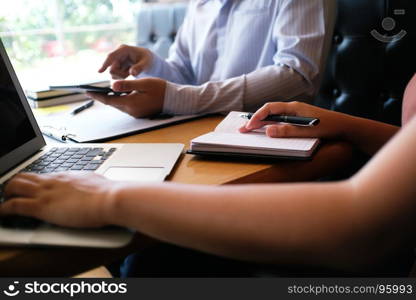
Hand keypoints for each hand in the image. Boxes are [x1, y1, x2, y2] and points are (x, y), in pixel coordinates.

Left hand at [0, 172, 118, 227]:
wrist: (109, 198)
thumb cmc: (108, 193)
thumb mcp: (96, 183)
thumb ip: (88, 184)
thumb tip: (92, 185)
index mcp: (65, 176)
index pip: (42, 176)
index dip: (32, 182)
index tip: (31, 188)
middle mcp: (52, 181)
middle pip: (23, 176)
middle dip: (14, 185)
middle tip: (12, 195)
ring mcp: (45, 193)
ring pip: (14, 186)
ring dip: (7, 194)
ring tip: (5, 202)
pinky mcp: (41, 207)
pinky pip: (14, 206)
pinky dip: (4, 210)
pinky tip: (1, 214)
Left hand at [88, 78, 165, 117]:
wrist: (174, 99)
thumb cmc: (161, 89)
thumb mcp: (143, 83)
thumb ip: (127, 85)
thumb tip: (112, 86)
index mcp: (132, 103)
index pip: (109, 100)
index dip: (97, 96)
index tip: (87, 92)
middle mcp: (132, 111)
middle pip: (113, 103)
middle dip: (102, 97)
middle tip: (91, 90)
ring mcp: (135, 113)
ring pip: (118, 105)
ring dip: (111, 98)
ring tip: (101, 91)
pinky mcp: (138, 112)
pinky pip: (125, 106)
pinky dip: (119, 100)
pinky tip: (117, 94)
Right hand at [99, 44, 152, 78]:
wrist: (150, 62)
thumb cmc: (149, 60)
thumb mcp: (146, 64)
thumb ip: (139, 68)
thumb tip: (132, 72)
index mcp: (124, 49)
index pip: (111, 56)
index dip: (105, 64)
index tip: (99, 72)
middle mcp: (118, 54)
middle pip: (112, 69)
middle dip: (121, 75)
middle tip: (132, 74)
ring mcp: (117, 61)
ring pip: (113, 74)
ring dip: (122, 77)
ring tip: (132, 73)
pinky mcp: (117, 67)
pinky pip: (115, 76)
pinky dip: (122, 78)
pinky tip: (129, 74)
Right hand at [239, 102, 348, 139]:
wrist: (345, 126)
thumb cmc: (329, 127)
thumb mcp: (307, 132)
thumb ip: (288, 131)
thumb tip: (268, 131)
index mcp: (294, 107)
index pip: (270, 108)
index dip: (258, 117)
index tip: (249, 127)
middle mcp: (293, 108)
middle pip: (269, 111)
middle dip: (255, 120)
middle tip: (243, 130)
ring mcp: (295, 113)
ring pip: (273, 115)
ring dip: (261, 122)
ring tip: (249, 129)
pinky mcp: (298, 118)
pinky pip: (279, 119)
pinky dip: (270, 124)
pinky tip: (265, 129)